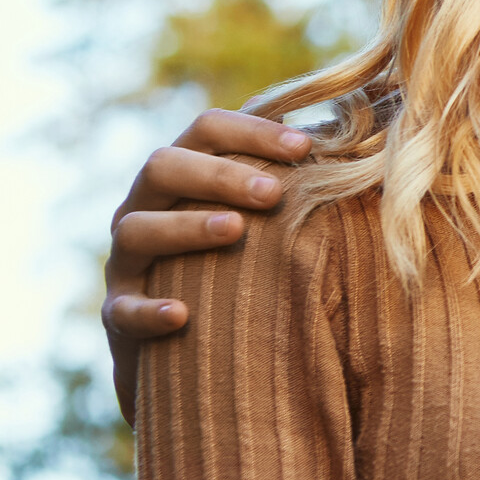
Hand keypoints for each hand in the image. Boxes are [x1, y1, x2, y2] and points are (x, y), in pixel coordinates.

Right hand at [105, 108, 311, 421]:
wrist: (189, 350)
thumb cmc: (241, 267)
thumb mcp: (262, 221)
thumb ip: (293, 181)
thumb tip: (362, 140)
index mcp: (183, 175)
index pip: (205, 130)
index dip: (251, 131)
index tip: (306, 146)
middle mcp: (145, 208)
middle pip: (164, 167)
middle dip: (219, 175)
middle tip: (275, 192)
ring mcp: (126, 260)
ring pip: (137, 229)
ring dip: (186, 227)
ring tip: (235, 230)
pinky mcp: (117, 314)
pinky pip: (121, 309)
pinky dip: (148, 309)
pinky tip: (181, 314)